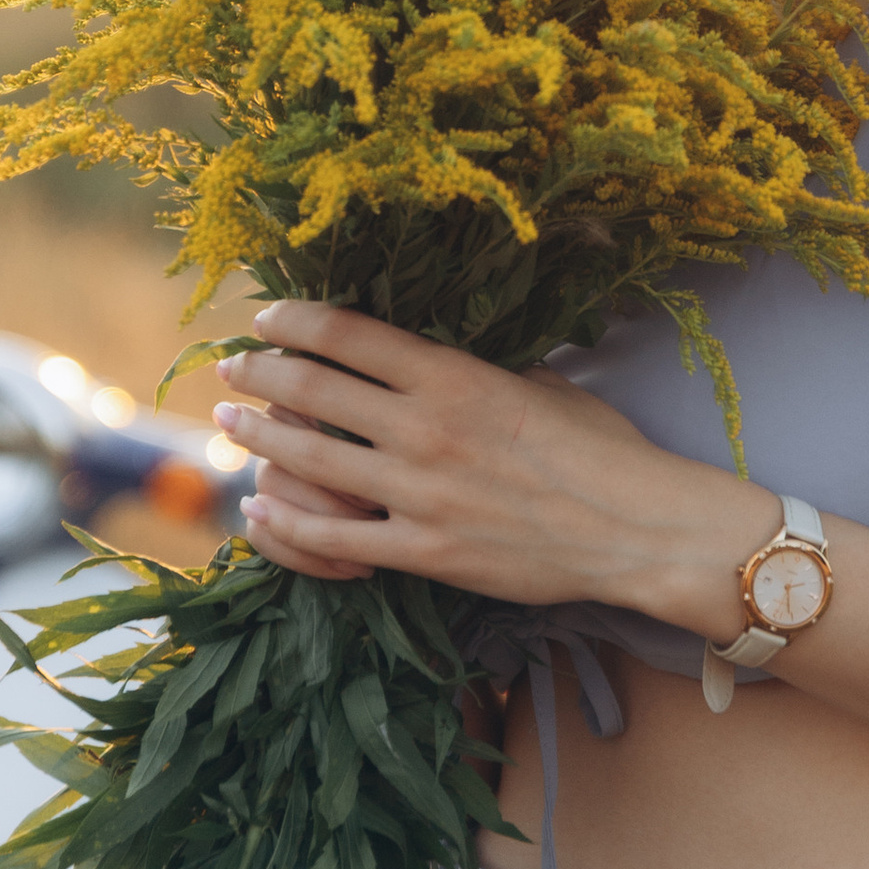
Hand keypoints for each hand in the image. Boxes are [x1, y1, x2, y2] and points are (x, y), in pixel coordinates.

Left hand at [212, 304, 768, 629]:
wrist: (638, 528)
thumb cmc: (604, 451)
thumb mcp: (542, 384)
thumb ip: (482, 369)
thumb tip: (444, 352)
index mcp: (453, 375)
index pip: (346, 334)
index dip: (292, 321)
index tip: (265, 317)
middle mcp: (424, 427)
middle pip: (311, 389)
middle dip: (259, 374)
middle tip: (230, 369)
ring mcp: (418, 492)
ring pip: (307, 459)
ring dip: (258, 438)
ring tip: (231, 425)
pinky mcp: (423, 551)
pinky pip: (331, 537)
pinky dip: (286, 523)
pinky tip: (261, 509)